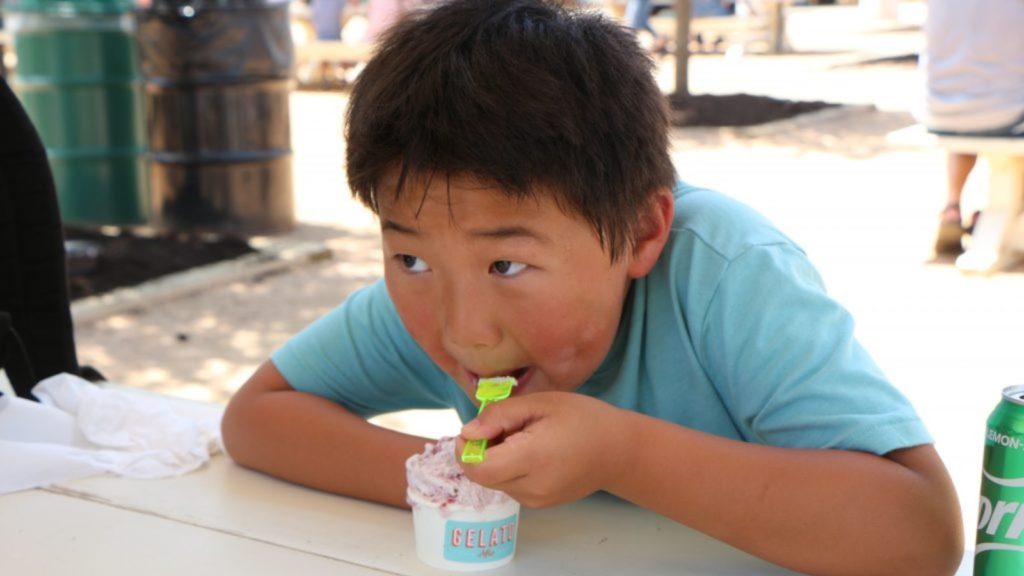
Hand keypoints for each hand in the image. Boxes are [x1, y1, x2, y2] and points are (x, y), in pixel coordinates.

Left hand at [456, 391, 634, 507]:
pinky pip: (509, 486)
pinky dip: (509, 469)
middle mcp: (532, 487)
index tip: (476, 428)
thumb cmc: (582, 418)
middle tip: (502, 427)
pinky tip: (530, 453)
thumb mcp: (541, 403)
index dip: (466, 449)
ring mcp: (537, 500)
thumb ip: (500, 416)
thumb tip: (467, 432)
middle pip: (482, 476)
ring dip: (495, 460)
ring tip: (522, 438)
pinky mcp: (540, 504)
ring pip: (494, 482)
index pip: (478, 468)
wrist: (618, 451)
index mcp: (533, 458)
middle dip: (479, 452)